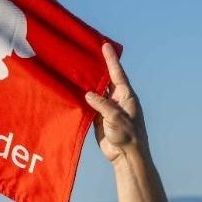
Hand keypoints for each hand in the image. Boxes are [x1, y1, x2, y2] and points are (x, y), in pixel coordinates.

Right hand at [84, 42, 144, 162]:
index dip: (111, 59)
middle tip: (87, 53)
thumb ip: (102, 105)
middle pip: (105, 80)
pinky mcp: (99, 120)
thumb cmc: (128, 136)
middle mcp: (117, 100)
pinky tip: (73, 91)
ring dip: (87, 84)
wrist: (126, 157)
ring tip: (76, 69)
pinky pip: (89, 106)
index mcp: (126, 96)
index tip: (105, 45)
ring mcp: (108, 110)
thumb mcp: (116, 117)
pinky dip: (82, 99)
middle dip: (97, 68)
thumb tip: (88, 94)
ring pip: (96, 93)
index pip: (117, 73)